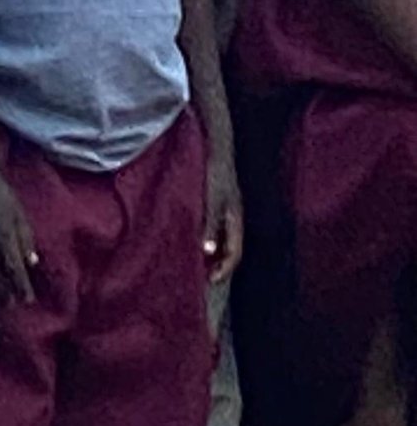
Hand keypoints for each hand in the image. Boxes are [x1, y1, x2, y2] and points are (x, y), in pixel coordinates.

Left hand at [204, 148, 244, 285]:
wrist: (216, 144)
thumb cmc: (216, 171)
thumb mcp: (213, 198)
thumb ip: (211, 222)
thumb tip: (208, 250)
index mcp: (236, 218)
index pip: (235, 251)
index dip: (224, 268)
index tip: (210, 281)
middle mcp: (232, 216)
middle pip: (229, 247)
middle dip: (218, 264)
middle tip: (202, 278)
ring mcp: (224, 208)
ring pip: (220, 237)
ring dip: (210, 252)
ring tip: (195, 263)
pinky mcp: (214, 200)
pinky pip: (212, 225)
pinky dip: (204, 236)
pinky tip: (190, 238)